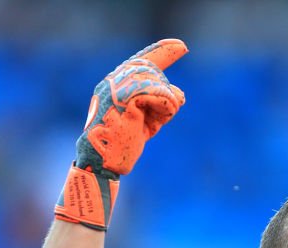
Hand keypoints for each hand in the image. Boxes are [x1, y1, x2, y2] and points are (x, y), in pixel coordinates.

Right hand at [55, 38, 187, 230]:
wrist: (105, 160)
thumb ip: (160, 103)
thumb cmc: (124, 144)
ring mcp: (118, 85)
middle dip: (163, 97)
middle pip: (155, 72)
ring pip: (161, 84)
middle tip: (151, 122)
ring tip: (148, 125)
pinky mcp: (126, 95)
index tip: (182, 45)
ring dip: (164, 108)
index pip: (142, 61)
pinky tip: (150, 123)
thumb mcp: (147, 120)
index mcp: (116, 84)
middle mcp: (115, 80)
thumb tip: (180, 94)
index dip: (163, 51)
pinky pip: (162, 95)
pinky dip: (165, 110)